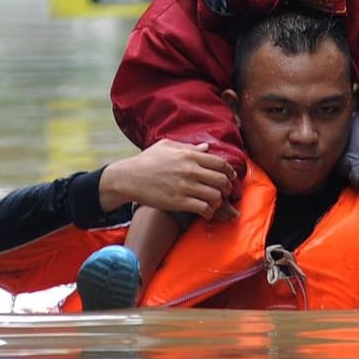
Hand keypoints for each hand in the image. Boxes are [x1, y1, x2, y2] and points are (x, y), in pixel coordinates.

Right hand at [100, 140, 236, 217]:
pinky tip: (205, 211)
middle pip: (221, 180)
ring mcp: (185, 187)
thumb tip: (207, 147)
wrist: (128, 177)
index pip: (220, 163)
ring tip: (214, 202)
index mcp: (189, 155)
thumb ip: (189, 147)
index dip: (229, 172)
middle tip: (224, 192)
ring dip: (218, 201)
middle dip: (226, 188)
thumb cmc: (146, 160)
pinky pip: (204, 208)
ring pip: (215, 196)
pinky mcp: (178, 202)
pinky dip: (208, 212)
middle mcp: (190, 170)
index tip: (230, 177)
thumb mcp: (166, 146)